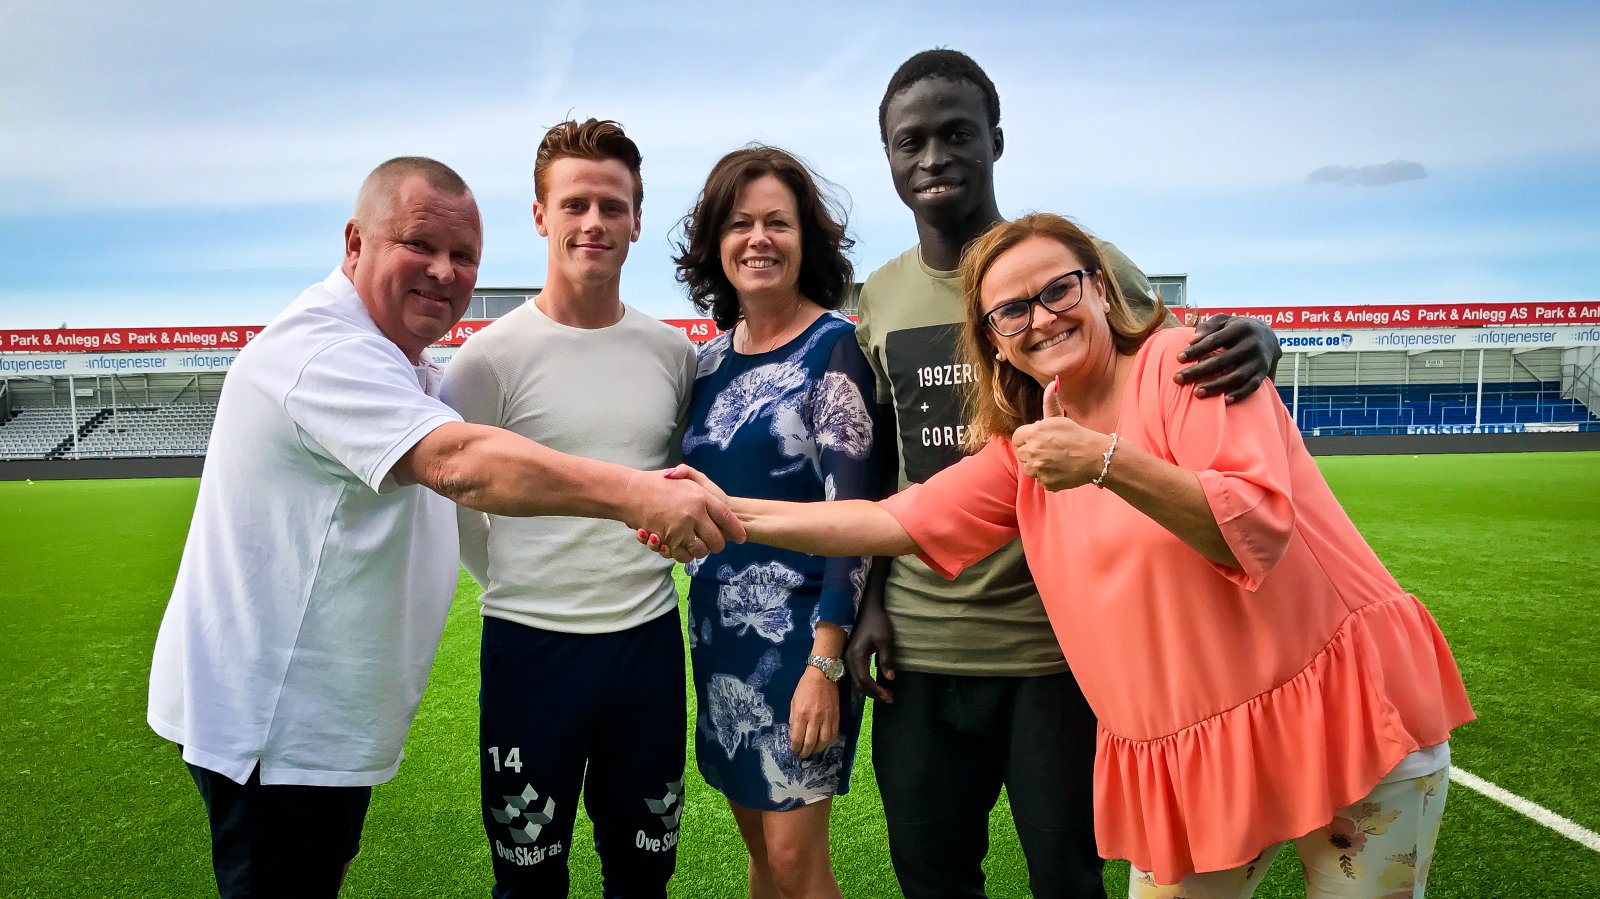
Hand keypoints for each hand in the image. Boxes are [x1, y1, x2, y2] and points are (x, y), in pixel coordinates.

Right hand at [623, 468, 743, 562]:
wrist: (632, 492)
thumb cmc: (658, 483)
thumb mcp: (684, 475)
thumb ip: (701, 483)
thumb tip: (715, 500)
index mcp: (700, 497)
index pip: (726, 517)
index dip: (735, 530)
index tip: (741, 538)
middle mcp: (693, 514)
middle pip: (716, 540)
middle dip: (718, 545)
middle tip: (716, 544)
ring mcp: (680, 529)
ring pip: (701, 551)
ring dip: (701, 551)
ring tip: (698, 545)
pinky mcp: (666, 540)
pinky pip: (682, 556)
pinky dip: (684, 555)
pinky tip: (683, 548)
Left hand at [789, 666, 840, 756]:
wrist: (822, 675)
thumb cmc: (805, 687)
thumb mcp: (793, 702)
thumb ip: (793, 719)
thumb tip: (794, 734)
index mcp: (801, 713)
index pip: (798, 738)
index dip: (795, 748)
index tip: (794, 750)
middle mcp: (814, 718)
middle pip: (810, 742)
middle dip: (805, 752)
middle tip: (803, 754)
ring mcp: (827, 718)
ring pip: (823, 742)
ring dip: (817, 750)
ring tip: (813, 751)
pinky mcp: (836, 717)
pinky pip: (833, 735)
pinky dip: (828, 743)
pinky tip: (824, 744)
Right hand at [844, 588, 895, 702]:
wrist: (868, 609)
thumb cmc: (878, 622)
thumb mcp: (885, 640)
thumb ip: (886, 660)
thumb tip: (890, 679)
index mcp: (856, 655)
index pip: (865, 680)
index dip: (877, 691)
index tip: (889, 696)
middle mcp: (849, 659)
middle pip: (859, 683)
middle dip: (874, 693)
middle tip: (889, 699)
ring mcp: (848, 657)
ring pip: (856, 681)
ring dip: (870, 689)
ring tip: (885, 693)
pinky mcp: (850, 656)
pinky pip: (856, 675)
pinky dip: (866, 683)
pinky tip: (876, 684)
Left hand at [1011, 379, 1109, 490]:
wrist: (1095, 456)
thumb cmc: (1077, 435)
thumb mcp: (1060, 418)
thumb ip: (1049, 402)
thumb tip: (1052, 382)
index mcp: (1034, 432)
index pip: (1017, 438)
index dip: (1027, 439)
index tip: (1038, 440)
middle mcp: (1033, 450)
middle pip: (1022, 454)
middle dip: (1033, 452)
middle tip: (1051, 450)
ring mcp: (1039, 468)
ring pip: (1030, 469)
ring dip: (1039, 466)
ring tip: (1056, 460)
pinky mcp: (1046, 482)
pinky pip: (1040, 480)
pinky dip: (1048, 477)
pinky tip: (1060, 470)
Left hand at [1174, 314, 1278, 402]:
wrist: (1267, 336)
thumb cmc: (1236, 328)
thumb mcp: (1224, 320)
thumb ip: (1208, 326)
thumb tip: (1192, 340)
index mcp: (1240, 328)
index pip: (1214, 340)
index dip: (1196, 350)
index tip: (1178, 358)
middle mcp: (1251, 344)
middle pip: (1222, 360)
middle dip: (1198, 371)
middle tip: (1177, 379)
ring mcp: (1259, 360)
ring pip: (1236, 376)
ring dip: (1216, 386)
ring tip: (1196, 393)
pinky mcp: (1263, 373)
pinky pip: (1252, 386)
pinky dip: (1240, 394)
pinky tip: (1225, 400)